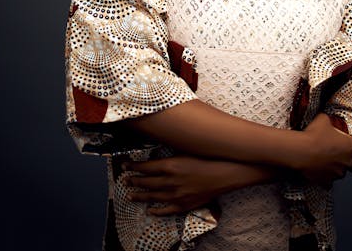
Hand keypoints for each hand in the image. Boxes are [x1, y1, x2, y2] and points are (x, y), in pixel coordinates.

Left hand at [123, 155, 271, 215]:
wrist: (227, 171)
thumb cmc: (209, 156)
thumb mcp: (187, 148)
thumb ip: (172, 148)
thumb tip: (161, 142)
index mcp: (170, 165)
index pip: (145, 167)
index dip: (133, 167)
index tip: (124, 165)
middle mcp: (171, 182)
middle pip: (147, 183)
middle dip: (134, 181)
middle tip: (125, 181)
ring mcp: (178, 195)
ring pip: (153, 197)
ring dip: (141, 196)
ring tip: (131, 195)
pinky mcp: (186, 204)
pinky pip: (167, 210)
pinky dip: (157, 210)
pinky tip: (150, 210)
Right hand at [296, 112, 351, 187]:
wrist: (301, 152)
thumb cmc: (313, 135)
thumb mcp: (322, 120)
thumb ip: (328, 119)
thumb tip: (326, 117)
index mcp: (351, 147)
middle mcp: (347, 162)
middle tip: (347, 158)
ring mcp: (337, 173)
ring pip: (342, 173)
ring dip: (338, 168)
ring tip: (326, 161)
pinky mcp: (326, 181)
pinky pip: (329, 182)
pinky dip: (326, 178)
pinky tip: (319, 172)